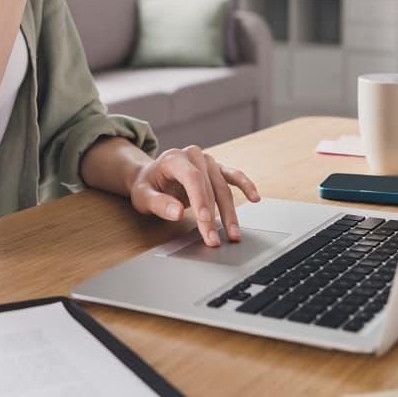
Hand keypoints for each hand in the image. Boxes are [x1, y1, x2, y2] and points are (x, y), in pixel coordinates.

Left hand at [128, 146, 260, 246]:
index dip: (200, 200)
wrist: (150, 175)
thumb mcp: (142, 196)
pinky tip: (255, 197)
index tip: (204, 222)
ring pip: (223, 187)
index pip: (192, 178)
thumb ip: (158, 203)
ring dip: (230, 212)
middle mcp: (193, 155)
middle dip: (213, 216)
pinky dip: (245, 186)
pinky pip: (233, 176)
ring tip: (233, 234)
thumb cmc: (147, 186)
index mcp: (174, 158)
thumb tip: (176, 212)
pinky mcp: (216, 169)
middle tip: (214, 241)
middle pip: (209, 187)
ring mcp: (207, 161)